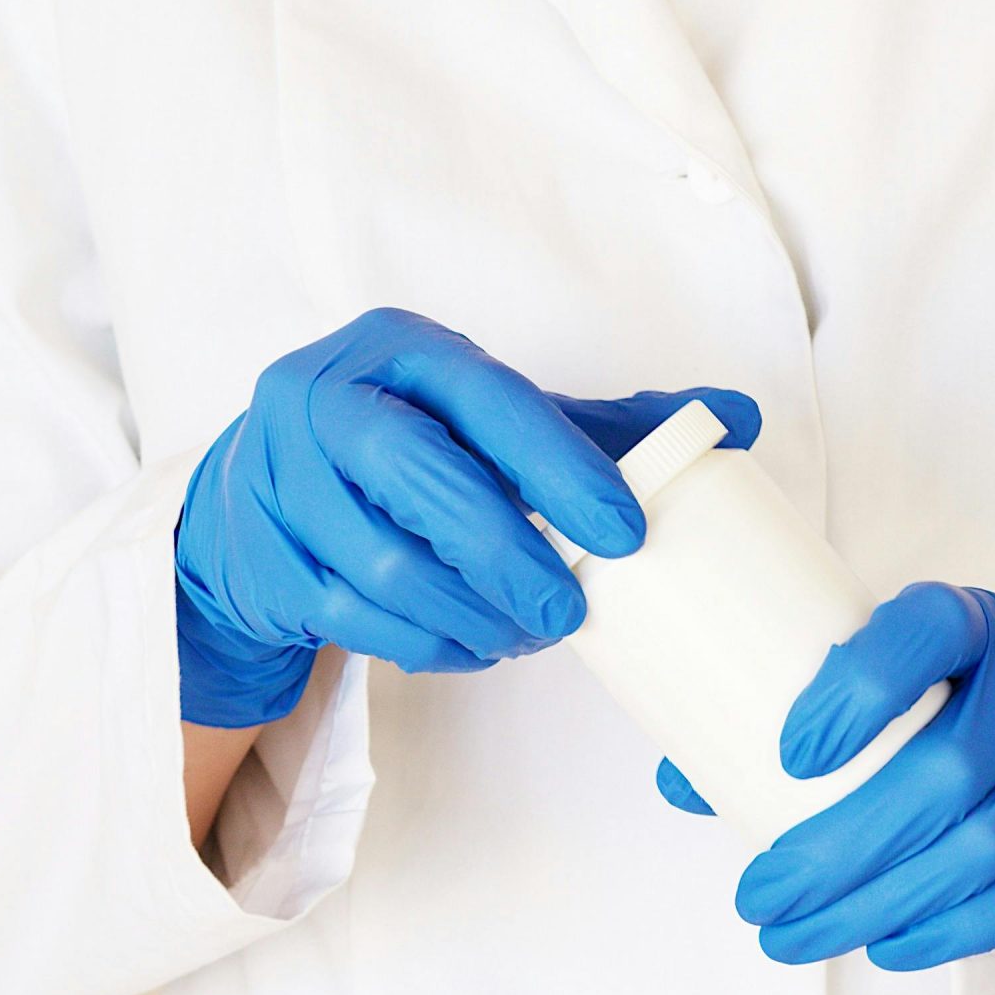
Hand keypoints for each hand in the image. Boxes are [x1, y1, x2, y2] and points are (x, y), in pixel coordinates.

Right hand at [175, 307, 758, 725]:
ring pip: (386, 569)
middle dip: (510, 558)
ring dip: (473, 616)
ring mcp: (280, 484)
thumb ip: (604, 424)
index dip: (563, 467)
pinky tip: (470, 643)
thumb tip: (739, 418)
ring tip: (526, 634)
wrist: (255, 499)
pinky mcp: (263, 562)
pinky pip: (357, 623)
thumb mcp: (491, 419)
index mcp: (396, 349)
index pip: (489, 399)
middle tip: (571, 614)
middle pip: (422, 482)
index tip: (626, 533)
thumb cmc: (404, 448)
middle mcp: (324, 401)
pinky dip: (429, 646)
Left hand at [659, 583, 994, 969]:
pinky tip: (885, 949)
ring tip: (794, 939)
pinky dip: (953, 932)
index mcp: (973, 621)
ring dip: (881, 904)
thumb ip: (805, 720)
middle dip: (840, 848)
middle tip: (758, 898)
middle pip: (948, 768)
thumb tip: (679, 779)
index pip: (925, 633)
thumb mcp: (909, 685)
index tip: (787, 758)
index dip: (859, 692)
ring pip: (986, 844)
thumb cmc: (975, 710)